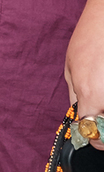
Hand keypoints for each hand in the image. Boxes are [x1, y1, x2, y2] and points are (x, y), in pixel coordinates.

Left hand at [64, 0, 103, 146]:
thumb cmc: (90, 37)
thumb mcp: (71, 68)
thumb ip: (75, 96)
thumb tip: (79, 116)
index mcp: (91, 96)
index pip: (91, 132)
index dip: (89, 135)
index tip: (90, 133)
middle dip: (103, 130)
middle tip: (98, 123)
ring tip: (101, 97)